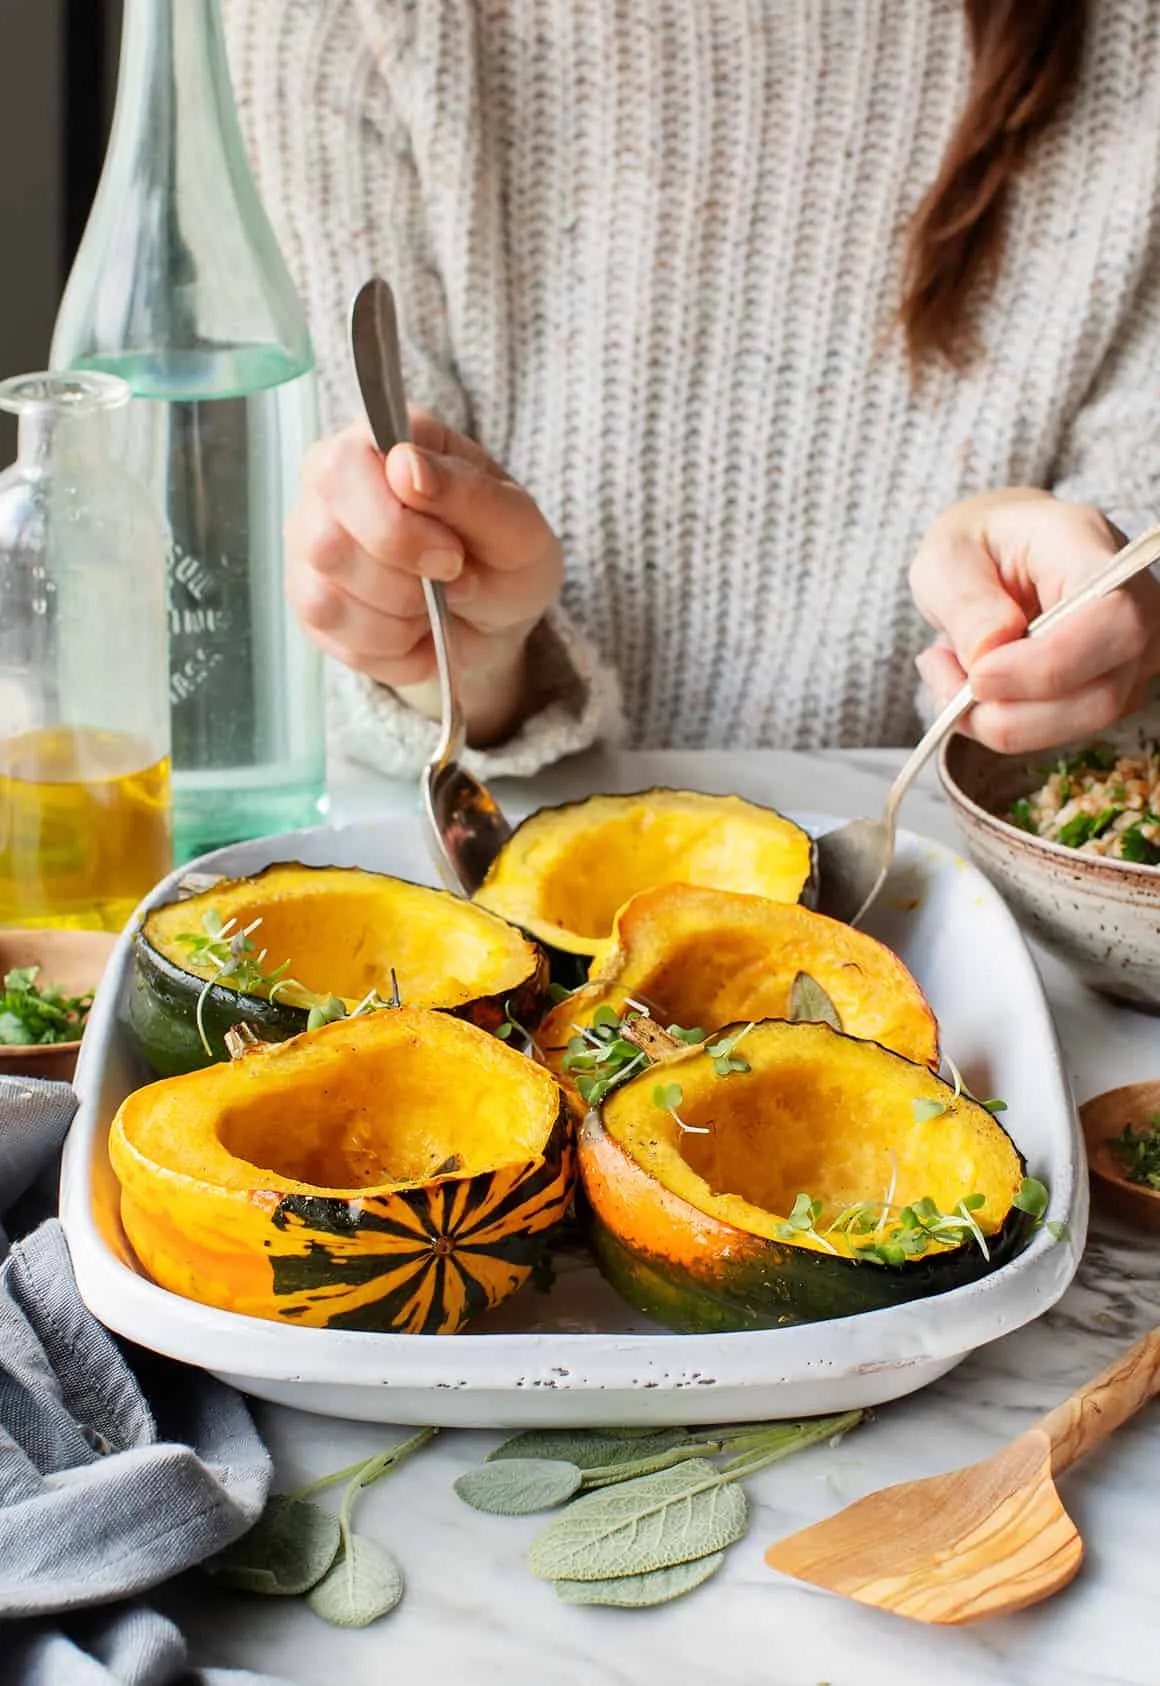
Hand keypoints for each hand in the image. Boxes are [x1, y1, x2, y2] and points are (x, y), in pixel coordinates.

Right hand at [285, 411, 562, 743]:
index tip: (452, 556)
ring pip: (325, 597)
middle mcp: (332, 481)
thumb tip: (405, 464)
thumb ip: (469, 492)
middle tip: (452, 582)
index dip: (396, 528)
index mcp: (384, 441)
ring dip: (398, 619)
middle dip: (401, 583)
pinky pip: (328, 634)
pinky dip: (386, 646)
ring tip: (434, 607)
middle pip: (326, 542)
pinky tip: (412, 631)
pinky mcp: (306, 598)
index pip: (345, 468)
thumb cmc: (504, 560)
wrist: (494, 623)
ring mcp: (310, 539)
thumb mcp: (518, 529)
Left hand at [910, 488, 1159, 752]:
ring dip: (999, 720)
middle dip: (1011, 709)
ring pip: (1083, 722)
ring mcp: (1132, 653)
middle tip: (945, 676)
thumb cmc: (979, 546)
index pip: (1111, 621)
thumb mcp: (947, 558)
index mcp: (1091, 550)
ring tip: (949, 675)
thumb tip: (988, 654)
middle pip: (1103, 692)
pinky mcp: (1113, 689)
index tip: (978, 674)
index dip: (1047, 666)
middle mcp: (1135, 604)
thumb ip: (966, 602)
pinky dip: (1005, 723)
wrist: (1000, 552)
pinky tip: (972, 688)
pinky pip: (1064, 730)